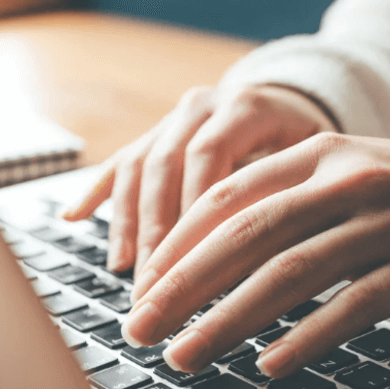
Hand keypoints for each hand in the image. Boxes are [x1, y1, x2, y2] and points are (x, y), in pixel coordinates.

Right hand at [62, 84, 336, 271]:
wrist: (295, 102)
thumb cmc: (314, 149)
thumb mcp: (317, 163)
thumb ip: (296, 194)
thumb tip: (281, 259)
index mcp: (247, 107)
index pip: (210, 157)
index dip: (194, 211)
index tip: (189, 264)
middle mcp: (204, 105)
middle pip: (167, 165)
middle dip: (156, 232)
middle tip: (153, 286)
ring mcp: (174, 118)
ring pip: (139, 166)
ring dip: (128, 223)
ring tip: (125, 271)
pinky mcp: (155, 134)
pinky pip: (120, 161)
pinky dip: (96, 192)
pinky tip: (72, 218)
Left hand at [120, 133, 389, 377]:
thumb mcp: (344, 176)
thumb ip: (281, 201)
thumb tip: (199, 258)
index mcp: (318, 153)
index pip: (228, 197)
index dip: (176, 244)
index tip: (140, 287)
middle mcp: (347, 180)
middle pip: (247, 234)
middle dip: (183, 287)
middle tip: (140, 328)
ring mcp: (385, 223)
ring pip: (290, 273)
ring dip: (228, 321)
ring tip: (185, 356)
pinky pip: (351, 307)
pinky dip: (305, 338)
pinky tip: (268, 366)